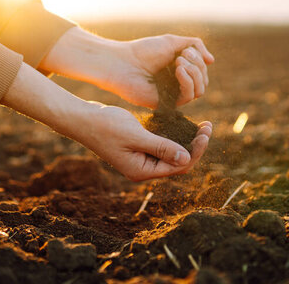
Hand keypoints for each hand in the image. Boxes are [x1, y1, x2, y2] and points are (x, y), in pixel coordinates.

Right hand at [1, 63, 212, 180]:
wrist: (81, 118)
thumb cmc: (105, 126)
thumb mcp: (135, 135)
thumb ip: (161, 147)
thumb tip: (186, 158)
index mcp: (142, 170)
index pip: (178, 166)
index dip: (196, 151)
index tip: (206, 132)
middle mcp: (143, 168)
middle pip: (178, 162)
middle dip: (195, 146)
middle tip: (208, 125)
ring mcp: (140, 158)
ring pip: (171, 153)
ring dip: (187, 141)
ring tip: (202, 125)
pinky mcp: (138, 147)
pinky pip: (162, 145)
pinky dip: (174, 136)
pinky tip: (183, 124)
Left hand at [108, 34, 214, 107]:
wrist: (122, 62)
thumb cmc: (143, 51)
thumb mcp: (173, 42)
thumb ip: (195, 46)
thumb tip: (212, 61)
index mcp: (179, 72)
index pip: (201, 71)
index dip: (199, 59)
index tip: (185, 49)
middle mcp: (177, 85)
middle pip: (203, 81)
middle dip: (197, 65)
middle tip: (181, 55)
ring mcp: (172, 95)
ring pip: (199, 90)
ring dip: (194, 73)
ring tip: (179, 61)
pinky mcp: (166, 104)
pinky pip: (187, 97)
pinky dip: (188, 81)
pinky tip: (178, 69)